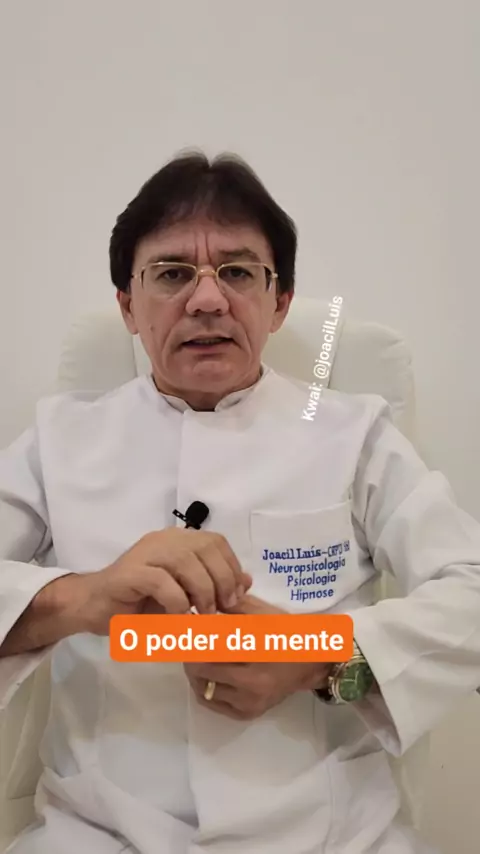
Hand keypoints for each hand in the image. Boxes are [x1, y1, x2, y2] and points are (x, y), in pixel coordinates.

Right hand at [79, 528, 251, 633]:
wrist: (94, 608)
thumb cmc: (140, 603)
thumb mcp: (185, 595)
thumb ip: (213, 585)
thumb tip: (247, 581)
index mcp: (177, 540)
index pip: (216, 542)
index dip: (231, 567)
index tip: (236, 596)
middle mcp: (163, 539)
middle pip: (205, 547)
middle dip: (221, 579)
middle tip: (223, 608)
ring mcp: (144, 553)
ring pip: (185, 560)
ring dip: (202, 590)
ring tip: (203, 615)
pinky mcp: (129, 572)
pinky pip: (161, 581)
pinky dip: (176, 601)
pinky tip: (179, 617)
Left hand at [184, 593, 331, 719]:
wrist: (312, 662)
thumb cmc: (286, 631)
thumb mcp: (261, 612)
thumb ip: (230, 605)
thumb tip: (199, 604)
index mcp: (259, 651)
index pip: (212, 644)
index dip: (193, 634)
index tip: (184, 624)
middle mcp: (254, 682)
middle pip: (202, 668)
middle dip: (189, 652)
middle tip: (185, 640)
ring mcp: (250, 701)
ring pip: (203, 687)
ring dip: (193, 670)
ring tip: (195, 655)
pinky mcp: (248, 713)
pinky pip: (212, 702)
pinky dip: (203, 687)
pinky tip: (206, 673)